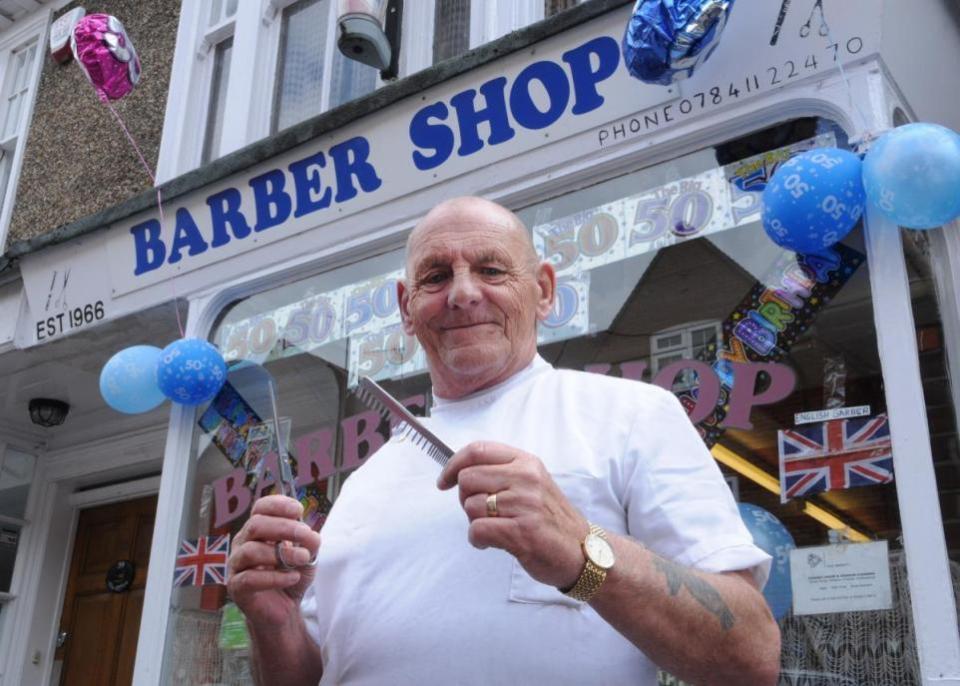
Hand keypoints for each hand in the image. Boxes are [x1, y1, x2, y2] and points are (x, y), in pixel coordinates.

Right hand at [227, 495, 321, 628]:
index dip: (277, 504)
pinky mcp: (236, 587)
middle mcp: (243, 543)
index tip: (298, 510)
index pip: (260, 508)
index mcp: (259, 531)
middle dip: (283, 527)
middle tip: (305, 534)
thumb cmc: (291, 576)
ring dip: (281, 553)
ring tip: (302, 559)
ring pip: (250, 551)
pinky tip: (292, 578)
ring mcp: (237, 565)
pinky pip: (250, 578)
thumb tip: (311, 535)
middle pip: (255, 525)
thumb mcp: (307, 556)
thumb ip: (309, 543)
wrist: (284, 611)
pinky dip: (275, 577)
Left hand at [437, 441, 587, 588]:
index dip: (453, 465)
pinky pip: (476, 530)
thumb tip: (459, 471)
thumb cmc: (550, 519)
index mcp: (526, 462)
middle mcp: (526, 478)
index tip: (444, 481)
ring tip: (496, 528)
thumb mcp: (532, 483)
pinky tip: (492, 543)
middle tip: (483, 513)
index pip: (477, 450)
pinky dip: (477, 540)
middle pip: (467, 479)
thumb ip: (502, 472)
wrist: (583, 551)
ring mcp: (524, 504)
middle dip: (465, 499)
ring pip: (470, 506)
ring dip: (474, 522)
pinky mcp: (521, 531)